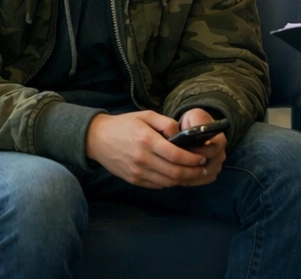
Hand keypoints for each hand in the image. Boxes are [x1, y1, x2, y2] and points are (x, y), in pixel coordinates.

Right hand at [85, 110, 210, 188]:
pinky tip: (177, 176)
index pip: (176, 155)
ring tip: (194, 173)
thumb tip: (181, 134)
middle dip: (193, 172)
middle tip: (203, 168)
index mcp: (146, 140)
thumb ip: (165, 123)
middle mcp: (142, 159)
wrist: (97, 138)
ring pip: (168, 182)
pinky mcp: (134, 180)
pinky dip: (170, 182)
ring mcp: (137, 172)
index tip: (202, 158)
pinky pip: (157, 185)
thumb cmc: (123, 124)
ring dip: (184, 180)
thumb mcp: (145, 115)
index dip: (192, 159)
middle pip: (175, 172)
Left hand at [174, 107, 227, 182]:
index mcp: (219, 140)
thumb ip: (193, 124)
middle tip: (173, 165)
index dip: (195, 152)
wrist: (196, 129)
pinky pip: (202, 181)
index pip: (211, 151)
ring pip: (205, 176)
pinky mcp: (211, 174)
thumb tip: (187, 136)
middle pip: (208, 166)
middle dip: (190, 167)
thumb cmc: (194, 123)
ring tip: (173, 173)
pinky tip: (178, 178)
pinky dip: (191, 181)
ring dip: (189, 176)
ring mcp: (217, 165)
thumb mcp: (194, 117)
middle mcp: (221, 154)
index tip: (180, 150)